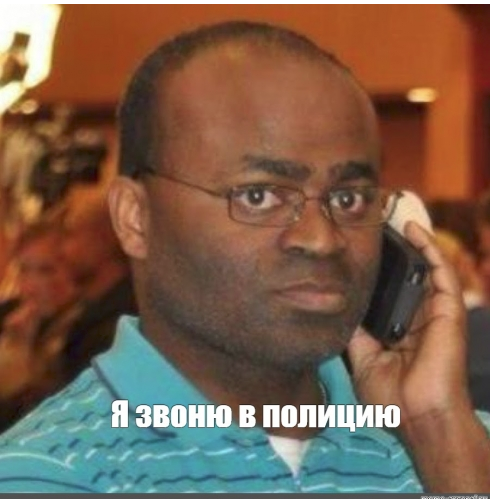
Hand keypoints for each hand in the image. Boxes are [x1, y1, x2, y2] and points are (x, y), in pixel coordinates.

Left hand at [347, 221, 471, 425]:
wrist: (417, 416)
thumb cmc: (392, 395)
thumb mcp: (363, 358)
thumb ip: (356, 332)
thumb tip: (341, 307)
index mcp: (399, 328)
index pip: (390, 290)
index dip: (379, 269)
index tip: (361, 246)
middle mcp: (418, 316)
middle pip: (407, 274)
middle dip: (394, 249)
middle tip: (377, 222)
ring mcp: (435, 312)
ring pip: (426, 267)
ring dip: (412, 241)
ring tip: (394, 215)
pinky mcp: (449, 310)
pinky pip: (441, 273)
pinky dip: (429, 249)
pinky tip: (413, 230)